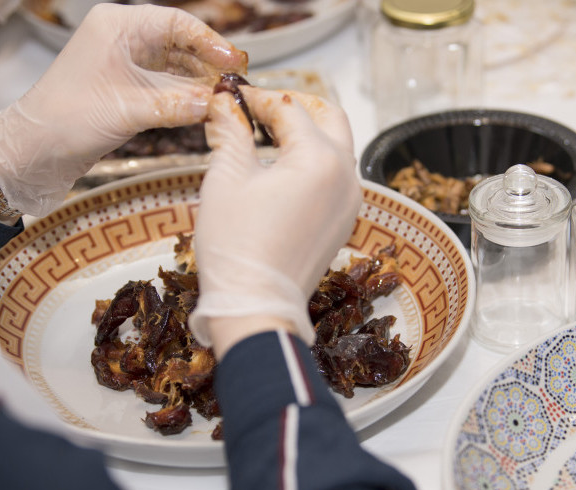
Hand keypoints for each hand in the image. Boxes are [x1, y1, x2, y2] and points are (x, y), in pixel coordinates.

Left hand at [0, 3, 246, 215]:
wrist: (35, 150)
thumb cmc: (67, 119)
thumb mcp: (129, 111)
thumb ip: (176, 105)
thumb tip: (215, 103)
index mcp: (118, 27)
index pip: (176, 23)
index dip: (210, 41)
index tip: (234, 60)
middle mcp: (123, 40)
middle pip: (180, 43)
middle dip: (209, 63)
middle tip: (237, 81)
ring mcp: (125, 64)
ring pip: (175, 66)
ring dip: (200, 82)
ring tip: (226, 97)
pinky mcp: (126, 88)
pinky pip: (166, 86)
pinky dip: (185, 97)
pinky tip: (205, 108)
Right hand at [189, 87, 361, 354]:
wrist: (256, 307)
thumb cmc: (237, 245)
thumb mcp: (226, 178)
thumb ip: (231, 132)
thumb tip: (225, 105)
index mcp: (320, 158)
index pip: (290, 108)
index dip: (258, 98)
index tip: (233, 97)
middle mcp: (346, 176)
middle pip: (329, 119)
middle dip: (296, 107)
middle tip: (260, 110)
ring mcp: (350, 202)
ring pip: (337, 149)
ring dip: (308, 135)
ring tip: (268, 138)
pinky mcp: (344, 223)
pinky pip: (336, 179)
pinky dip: (314, 164)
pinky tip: (282, 172)